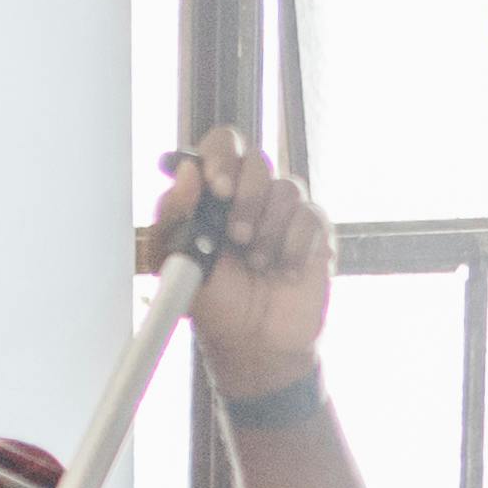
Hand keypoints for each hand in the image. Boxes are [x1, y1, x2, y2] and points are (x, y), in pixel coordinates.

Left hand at [150, 127, 330, 399]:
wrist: (255, 343)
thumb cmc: (216, 302)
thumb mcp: (178, 260)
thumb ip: (173, 214)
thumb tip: (186, 171)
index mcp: (215, 193)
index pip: (222, 144)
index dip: (221, 156)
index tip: (218, 187)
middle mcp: (251, 195)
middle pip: (256, 159)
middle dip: (245, 198)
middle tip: (237, 236)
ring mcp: (284, 212)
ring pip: (285, 188)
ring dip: (268, 230)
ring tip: (258, 264)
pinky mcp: (313, 232)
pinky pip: (310, 215)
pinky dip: (293, 245)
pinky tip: (283, 269)